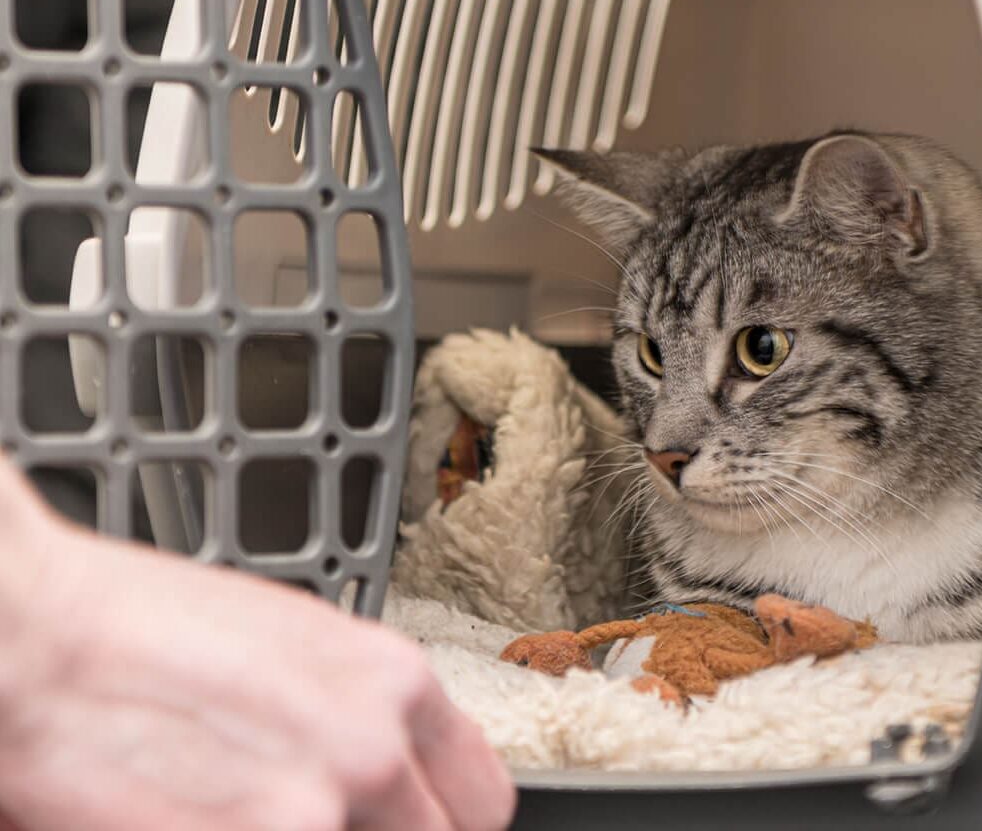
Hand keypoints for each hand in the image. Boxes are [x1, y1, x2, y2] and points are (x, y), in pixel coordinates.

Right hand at [0, 464, 514, 830]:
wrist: (37, 636)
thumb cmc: (146, 624)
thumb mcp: (288, 640)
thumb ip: (356, 708)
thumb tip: (385, 761)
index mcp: (393, 681)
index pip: (483, 799)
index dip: (445, 822)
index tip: (416, 822)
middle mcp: (371, 749)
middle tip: (321, 816)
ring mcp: (312, 814)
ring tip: (242, 804)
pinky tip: (202, 815)